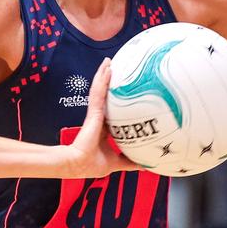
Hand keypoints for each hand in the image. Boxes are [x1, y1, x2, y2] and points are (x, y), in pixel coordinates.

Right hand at [65, 58, 139, 177]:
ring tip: (109, 62)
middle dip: (108, 81)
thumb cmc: (92, 163)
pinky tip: (106, 68)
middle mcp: (99, 117)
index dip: (115, 100)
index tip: (123, 91)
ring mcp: (95, 113)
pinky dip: (102, 80)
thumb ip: (130, 161)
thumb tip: (148, 165)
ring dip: (104, 75)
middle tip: (115, 68)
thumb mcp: (117, 161)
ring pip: (100, 89)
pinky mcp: (93, 112)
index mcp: (103, 128)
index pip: (111, 110)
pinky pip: (98, 92)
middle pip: (105, 95)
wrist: (78, 164)